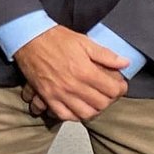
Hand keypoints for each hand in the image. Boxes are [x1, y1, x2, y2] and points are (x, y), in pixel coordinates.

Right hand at [13, 26, 129, 121]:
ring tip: (93, 101)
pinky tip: (76, 107)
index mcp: (85, 71)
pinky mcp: (47, 96)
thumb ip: (105, 55)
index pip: (113, 90)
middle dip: (109, 99)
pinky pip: (64, 115)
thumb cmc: (55, 38)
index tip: (118, 84)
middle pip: (101, 104)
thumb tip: (125, 63)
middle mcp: (73, 85)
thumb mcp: (83, 41)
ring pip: (85, 114)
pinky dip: (73, 115)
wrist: (28, 38)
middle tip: (107, 92)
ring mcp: (59, 93)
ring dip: (93, 109)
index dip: (120, 88)